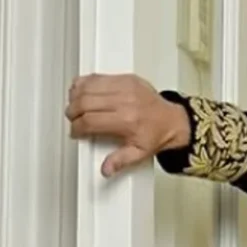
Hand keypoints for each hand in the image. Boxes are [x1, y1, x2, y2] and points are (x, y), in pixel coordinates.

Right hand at [66, 73, 190, 176]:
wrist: (173, 120)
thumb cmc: (156, 134)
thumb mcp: (140, 153)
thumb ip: (120, 161)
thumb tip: (106, 169)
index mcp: (126, 121)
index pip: (90, 121)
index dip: (77, 128)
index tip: (77, 132)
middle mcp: (125, 101)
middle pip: (84, 102)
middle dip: (73, 113)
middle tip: (74, 119)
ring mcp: (126, 87)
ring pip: (88, 86)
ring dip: (76, 97)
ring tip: (77, 106)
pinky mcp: (127, 78)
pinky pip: (98, 76)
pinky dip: (85, 83)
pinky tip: (83, 91)